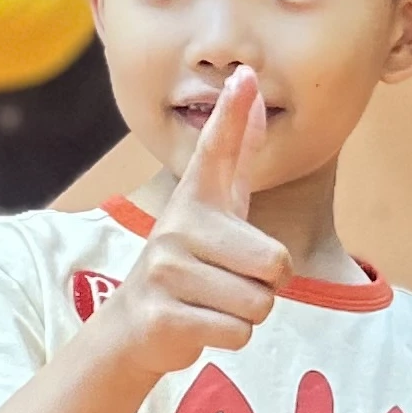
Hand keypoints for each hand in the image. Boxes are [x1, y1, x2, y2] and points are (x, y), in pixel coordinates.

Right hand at [106, 69, 290, 376]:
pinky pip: (237, 332)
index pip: (217, 148)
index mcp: (196, 198)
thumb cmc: (193, 260)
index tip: (245, 76)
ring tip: (215, 301)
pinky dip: (230, 336)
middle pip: (275, 263)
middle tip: (233, 280)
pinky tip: (202, 323)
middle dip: (267, 284)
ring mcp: (166, 271)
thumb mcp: (216, 206)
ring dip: (248, 313)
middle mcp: (177, 226)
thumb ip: (234, 152)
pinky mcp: (162, 315)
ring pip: (259, 303)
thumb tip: (252, 89)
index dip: (232, 114)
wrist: (136, 324)